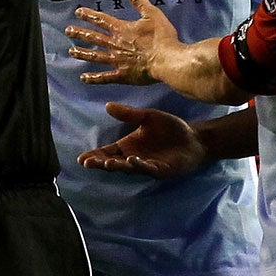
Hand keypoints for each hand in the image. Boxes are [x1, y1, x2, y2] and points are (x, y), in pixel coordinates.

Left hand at [66, 0, 181, 85]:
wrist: (167, 60)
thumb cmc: (162, 38)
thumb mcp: (152, 14)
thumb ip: (139, 0)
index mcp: (122, 29)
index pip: (102, 20)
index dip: (89, 15)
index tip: (78, 12)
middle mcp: (116, 44)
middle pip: (94, 37)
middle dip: (80, 33)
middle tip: (68, 31)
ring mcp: (117, 61)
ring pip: (96, 56)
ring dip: (83, 53)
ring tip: (71, 51)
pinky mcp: (123, 75)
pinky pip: (105, 77)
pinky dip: (94, 78)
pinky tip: (84, 78)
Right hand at [77, 103, 209, 179]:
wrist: (194, 138)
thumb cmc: (171, 128)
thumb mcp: (148, 117)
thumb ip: (129, 114)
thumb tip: (107, 105)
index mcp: (128, 146)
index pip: (108, 152)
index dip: (95, 156)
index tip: (81, 159)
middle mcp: (134, 157)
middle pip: (114, 162)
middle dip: (101, 163)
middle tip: (89, 163)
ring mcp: (147, 165)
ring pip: (128, 168)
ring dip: (118, 166)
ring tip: (107, 162)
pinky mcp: (161, 170)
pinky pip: (147, 168)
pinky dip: (139, 165)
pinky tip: (132, 160)